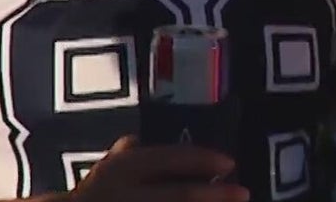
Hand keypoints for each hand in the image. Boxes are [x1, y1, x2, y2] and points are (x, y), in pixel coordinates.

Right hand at [66, 135, 248, 201]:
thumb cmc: (91, 195)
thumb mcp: (104, 169)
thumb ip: (125, 154)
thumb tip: (137, 140)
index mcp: (122, 170)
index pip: (168, 160)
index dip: (201, 160)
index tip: (230, 163)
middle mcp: (127, 194)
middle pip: (178, 195)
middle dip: (214, 196)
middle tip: (244, 192)